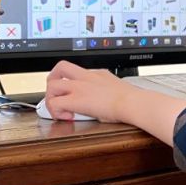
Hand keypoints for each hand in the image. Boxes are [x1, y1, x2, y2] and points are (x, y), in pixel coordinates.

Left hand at [43, 61, 185, 144]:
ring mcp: (79, 87)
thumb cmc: (133, 100)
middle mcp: (86, 77)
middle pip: (60, 67)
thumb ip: (112, 93)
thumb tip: (113, 103)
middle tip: (58, 94)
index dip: (73, 82)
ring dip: (52, 97)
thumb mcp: (121, 90)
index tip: (76, 93)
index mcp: (98, 74)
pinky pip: (54, 103)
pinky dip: (56, 112)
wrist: (133, 103)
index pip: (78, 71)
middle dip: (53, 80)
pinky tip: (67, 117)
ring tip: (60, 109)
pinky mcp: (75, 100)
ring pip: (51, 84)